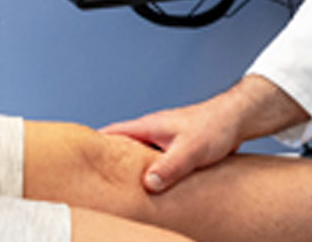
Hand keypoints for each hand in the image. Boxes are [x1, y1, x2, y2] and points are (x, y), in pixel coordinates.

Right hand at [102, 93, 243, 192]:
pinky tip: (152, 192)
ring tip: (119, 192)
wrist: (236, 119)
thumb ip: (168, 166)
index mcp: (149, 126)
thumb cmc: (214, 126)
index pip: (111, 133)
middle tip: (94, 183)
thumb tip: (147, 184)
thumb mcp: (190, 150)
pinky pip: (155, 164)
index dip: (92, 145)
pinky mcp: (175, 150)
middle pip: (121, 148)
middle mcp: (152, 132)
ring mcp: (163, 141)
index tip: (75, 158)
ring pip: (138, 157)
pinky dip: (149, 175)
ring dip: (130, 172)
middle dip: (107, 163)